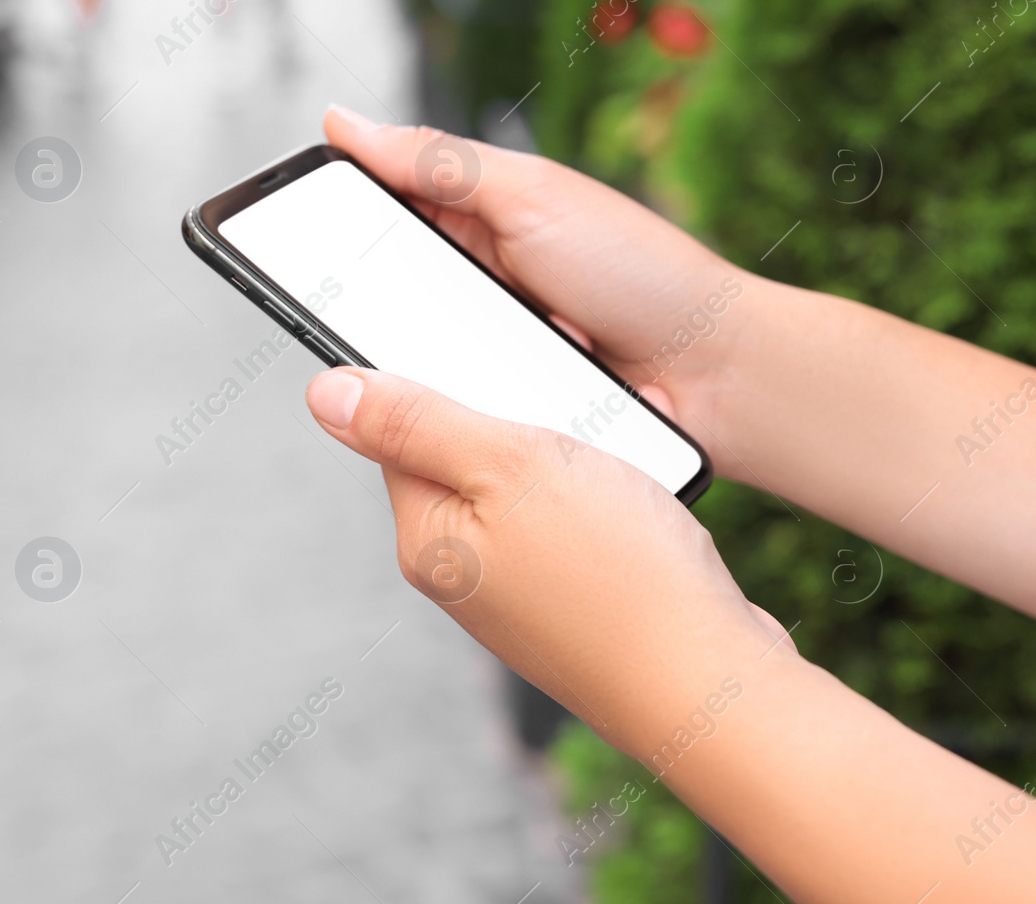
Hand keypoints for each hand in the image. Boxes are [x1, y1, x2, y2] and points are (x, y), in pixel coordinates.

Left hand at [305, 365, 794, 757]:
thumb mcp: (509, 465)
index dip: (458, 376)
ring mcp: (525, 594)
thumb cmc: (616, 573)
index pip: (406, 429)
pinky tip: (644, 500)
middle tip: (582, 399)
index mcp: (427, 536)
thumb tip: (324, 395)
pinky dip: (612, 496)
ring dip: (581, 453)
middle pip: (475, 455)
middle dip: (530, 414)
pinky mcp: (581, 606)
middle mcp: (465, 572)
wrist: (710, 685)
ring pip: (538, 487)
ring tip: (624, 455)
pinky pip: (583, 526)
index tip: (508, 350)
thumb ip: (418, 423)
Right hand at [323, 107, 765, 454]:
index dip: (343, 215)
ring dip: (434, 357)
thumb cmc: (640, 272)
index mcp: (484, 216)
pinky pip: (459, 404)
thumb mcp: (533, 198)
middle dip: (388, 300)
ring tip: (475, 350)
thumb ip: (439, 162)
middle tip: (408, 302)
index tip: (301, 225)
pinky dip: (467, 400)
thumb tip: (346, 123)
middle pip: (393, 288)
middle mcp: (484, 279)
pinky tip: (477, 400)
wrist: (716, 371)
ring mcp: (496, 345)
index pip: (389, 206)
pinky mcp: (509, 403)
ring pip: (419, 355)